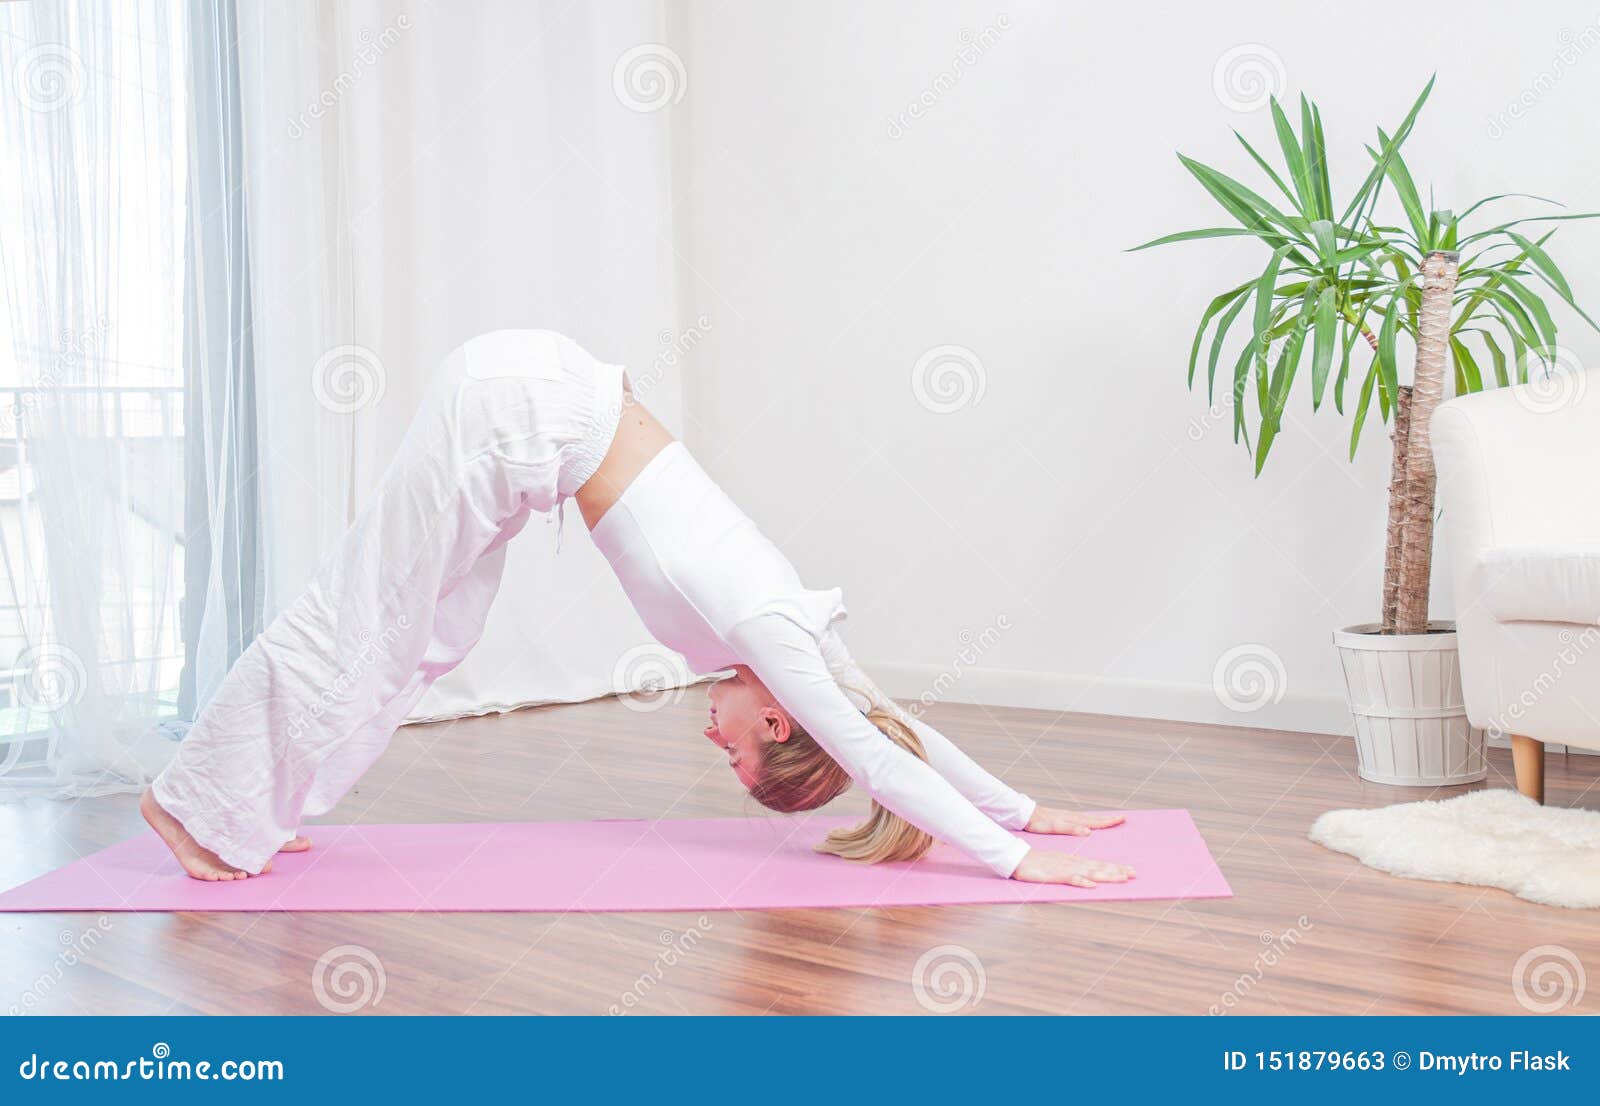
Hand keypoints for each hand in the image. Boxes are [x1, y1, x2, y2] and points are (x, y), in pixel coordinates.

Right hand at [1011, 849, 1135, 886]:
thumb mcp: (1059, 865)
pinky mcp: (1055, 874)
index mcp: (1075, 861)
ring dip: (1105, 874)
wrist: (1018, 858)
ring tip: (1121, 877)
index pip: (1099, 864)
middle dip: (1116, 871)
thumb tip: (1088, 878)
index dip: (1115, 868)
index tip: (1130, 871)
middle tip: (1133, 874)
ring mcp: (1065, 868)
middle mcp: (1074, 863)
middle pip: (1098, 867)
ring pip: (1089, 872)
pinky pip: (1070, 878)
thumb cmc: (1038, 863)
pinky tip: (1091, 884)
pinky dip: (1081, 881)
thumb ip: (1073, 871)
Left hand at [1025, 805, 1124, 835]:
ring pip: (1089, 817)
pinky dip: (1090, 820)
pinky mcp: (1063, 817)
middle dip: (1109, 819)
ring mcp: (1068, 816)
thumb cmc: (1039, 822)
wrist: (1026, 814)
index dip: (1108, 822)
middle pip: (1095, 818)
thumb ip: (1071, 828)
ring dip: (1101, 819)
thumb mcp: (1054, 826)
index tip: (1121, 819)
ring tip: (1111, 820)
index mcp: (1073, 819)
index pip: (1095, 821)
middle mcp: (1073, 816)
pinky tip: (1090, 823)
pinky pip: (1082, 818)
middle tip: (1123, 818)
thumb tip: (1088, 831)